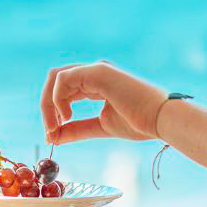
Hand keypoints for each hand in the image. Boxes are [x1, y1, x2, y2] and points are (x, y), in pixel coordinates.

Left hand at [40, 61, 169, 143]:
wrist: (160, 120)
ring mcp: (96, 69)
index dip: (52, 111)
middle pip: (55, 80)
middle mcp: (95, 72)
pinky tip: (67, 116)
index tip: (52, 135)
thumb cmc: (139, 123)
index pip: (64, 90)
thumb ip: (77, 129)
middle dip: (46, 106)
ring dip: (48, 104)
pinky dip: (57, 99)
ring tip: (57, 125)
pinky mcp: (97, 72)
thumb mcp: (100, 127)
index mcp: (97, 82)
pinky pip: (63, 79)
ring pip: (56, 77)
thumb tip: (54, 138)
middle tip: (50, 131)